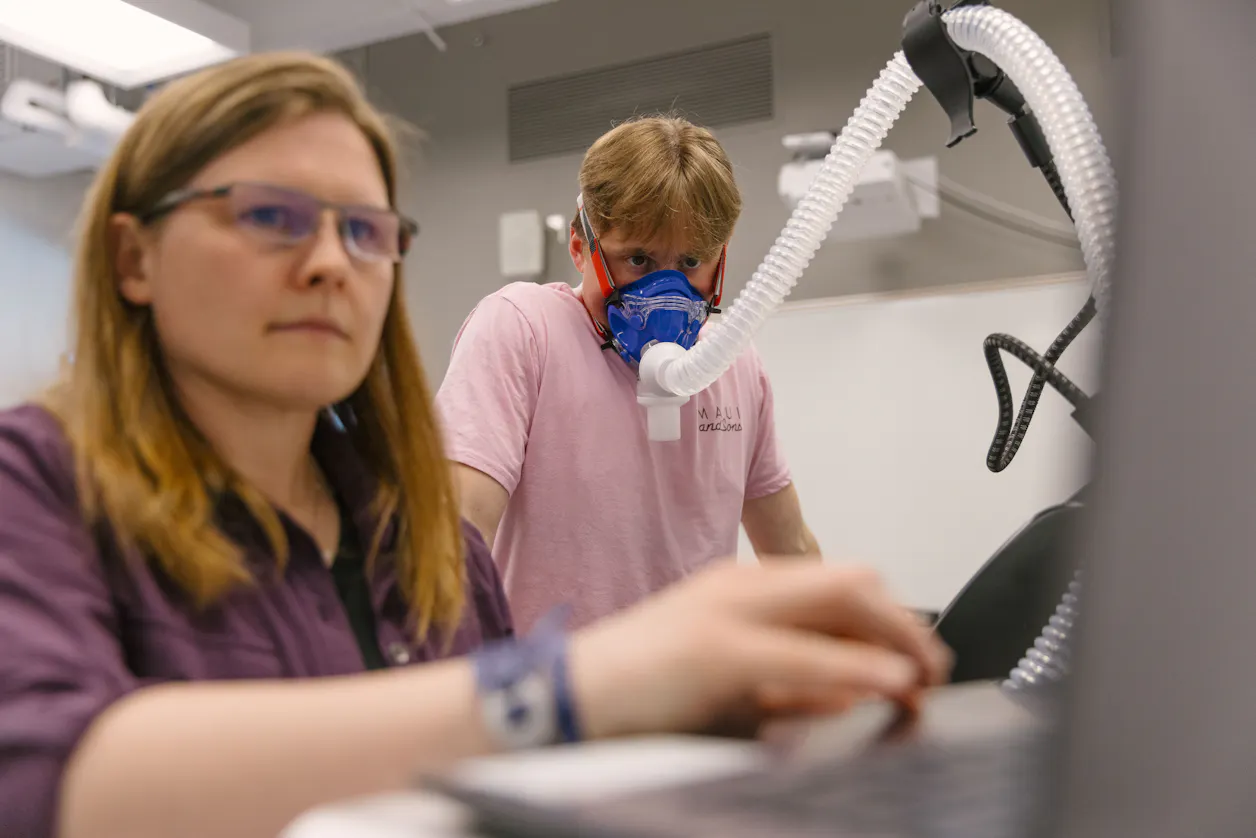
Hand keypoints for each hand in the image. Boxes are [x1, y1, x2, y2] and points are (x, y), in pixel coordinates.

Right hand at [568, 561, 951, 739]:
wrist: (566, 697)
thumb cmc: (637, 691)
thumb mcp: (727, 683)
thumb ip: (788, 682)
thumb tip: (854, 691)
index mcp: (741, 587)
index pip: (838, 583)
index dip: (890, 617)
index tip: (916, 656)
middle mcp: (740, 585)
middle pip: (852, 580)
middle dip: (905, 622)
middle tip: (933, 668)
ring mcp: (727, 609)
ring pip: (842, 599)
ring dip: (897, 639)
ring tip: (925, 676)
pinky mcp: (715, 649)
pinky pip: (804, 652)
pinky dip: (856, 665)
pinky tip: (888, 681)